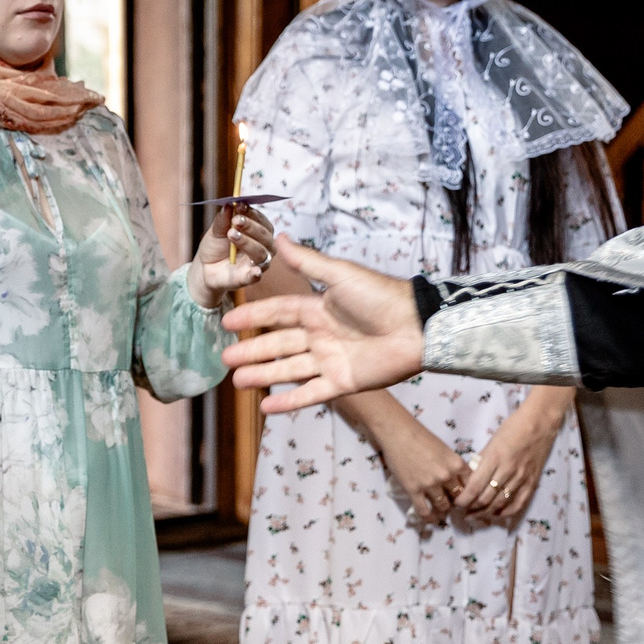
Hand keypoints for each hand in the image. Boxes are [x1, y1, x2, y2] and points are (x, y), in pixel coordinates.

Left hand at [190, 204, 273, 302]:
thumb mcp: (217, 229)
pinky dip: (256, 273)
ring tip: (232, 234)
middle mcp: (263, 246)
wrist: (204, 267)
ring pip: (261, 253)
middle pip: (265, 235)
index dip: (252, 213)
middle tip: (236, 220)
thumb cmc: (215, 246)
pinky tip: (255, 271)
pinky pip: (256, 276)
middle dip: (251, 226)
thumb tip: (229, 204)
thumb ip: (224, 218)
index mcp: (258, 231)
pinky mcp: (249, 278)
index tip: (240, 206)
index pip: (261, 220)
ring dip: (248, 242)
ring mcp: (258, 263)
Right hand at [221, 236, 426, 411]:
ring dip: (263, 375)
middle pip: (278, 344)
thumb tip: (279, 236)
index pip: (277, 313)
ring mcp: (331, 360)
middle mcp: (320, 334)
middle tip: (225, 358)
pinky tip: (266, 407)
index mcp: (317, 308)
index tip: (228, 322)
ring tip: (237, 381)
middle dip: (252, 351)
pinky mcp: (344, 382)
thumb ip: (308, 260)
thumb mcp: (340, 274)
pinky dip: (289, 401)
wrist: (417, 327)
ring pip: (289, 369)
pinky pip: (311, 393)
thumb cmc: (381, 295)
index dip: (253, 317)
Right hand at [366, 412, 469, 525]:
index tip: (465, 495)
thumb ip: (452, 464)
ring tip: (441, 511)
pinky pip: (424, 510)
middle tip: (453, 504)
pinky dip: (428, 518)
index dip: (468, 492)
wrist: (397, 432)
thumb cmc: (420, 435)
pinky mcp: (413, 490)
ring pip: (442, 505)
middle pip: (458, 497)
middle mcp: (446, 476)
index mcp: (457, 464)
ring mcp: (430, 484)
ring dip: (443, 509)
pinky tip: (430, 520)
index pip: (470, 485)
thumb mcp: (444, 449)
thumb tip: (455, 478)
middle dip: (456, 501)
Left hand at [452, 386, 570, 525]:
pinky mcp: (532, 482)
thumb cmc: (513, 427)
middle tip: (462, 510)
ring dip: (486, 513)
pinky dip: (507, 512)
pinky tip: (497, 514)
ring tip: (475, 516)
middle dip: (472, 508)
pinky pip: (519, 503)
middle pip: (486, 498)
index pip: (475, 486)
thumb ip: (481, 460)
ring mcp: (521, 478)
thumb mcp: (491, 441)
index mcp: (494, 458)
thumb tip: (470, 477)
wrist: (540, 423)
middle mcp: (507, 471)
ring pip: (500, 503)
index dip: (464, 499)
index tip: (456, 503)